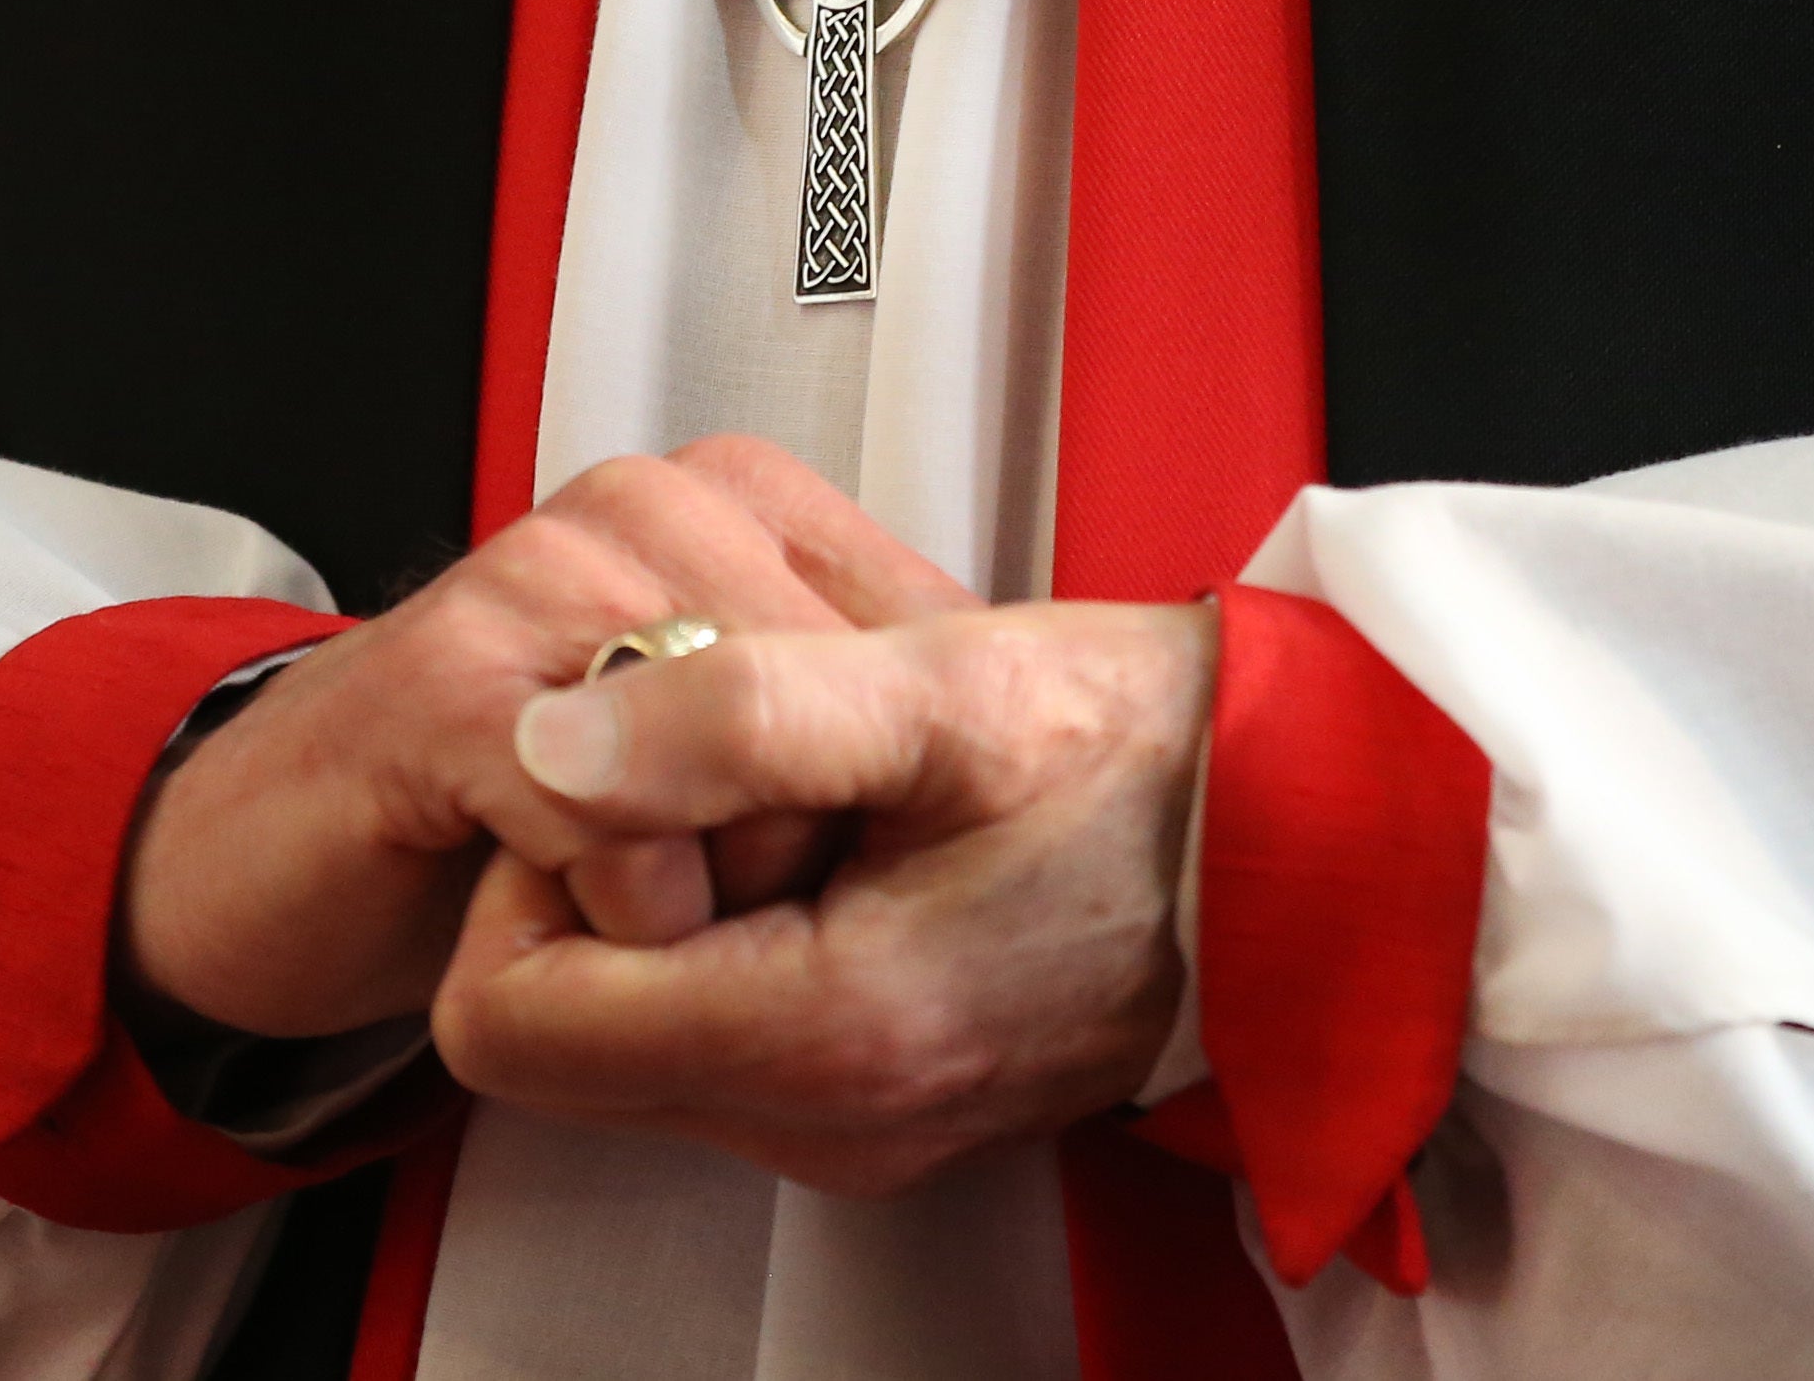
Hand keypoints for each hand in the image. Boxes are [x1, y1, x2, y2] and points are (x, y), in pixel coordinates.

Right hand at [119, 439, 975, 1040]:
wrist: (292, 848)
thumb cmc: (519, 801)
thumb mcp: (735, 738)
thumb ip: (853, 708)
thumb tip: (1013, 737)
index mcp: (736, 499)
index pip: (922, 641)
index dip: (896, 788)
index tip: (816, 848)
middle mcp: (646, 509)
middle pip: (847, 705)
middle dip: (811, 840)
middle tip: (714, 889)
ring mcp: (543, 574)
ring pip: (745, 761)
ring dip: (713, 882)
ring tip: (639, 896)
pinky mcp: (452, 682)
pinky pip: (612, 816)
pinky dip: (618, 905)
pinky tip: (565, 905)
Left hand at [430, 598, 1213, 1196]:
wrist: (1311, 832)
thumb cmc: (1161, 760)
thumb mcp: (943, 687)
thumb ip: (733, 712)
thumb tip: (553, 737)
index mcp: (831, 1036)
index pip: (502, 1021)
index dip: (531, 871)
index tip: (632, 771)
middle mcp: (831, 1120)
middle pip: (557, 1035)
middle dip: (600, 883)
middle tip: (724, 771)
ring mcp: (859, 1125)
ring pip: (638, 1033)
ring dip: (677, 900)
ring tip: (805, 793)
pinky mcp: (888, 1094)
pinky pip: (729, 1030)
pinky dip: (745, 927)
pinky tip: (844, 835)